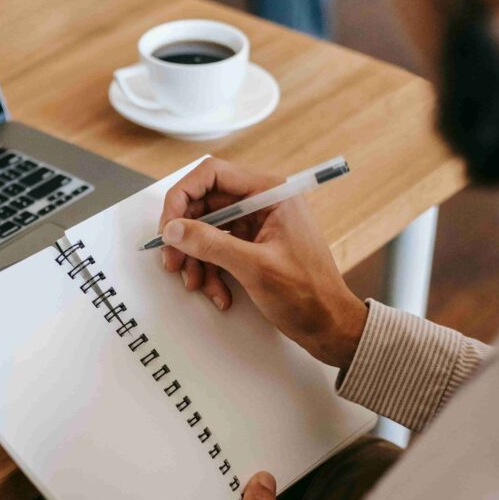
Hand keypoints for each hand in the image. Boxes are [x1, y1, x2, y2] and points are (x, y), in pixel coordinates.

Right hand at [160, 157, 367, 369]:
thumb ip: (211, 244)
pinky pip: (218, 250)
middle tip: (173, 260)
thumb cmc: (308, 295)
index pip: (212, 175)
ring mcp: (258, 225)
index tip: (169, 227)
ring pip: (208, 230)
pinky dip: (211, 271)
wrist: (329, 325)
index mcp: (271, 193)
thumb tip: (174, 229)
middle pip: (205, 204)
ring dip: (197, 258)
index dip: (182, 198)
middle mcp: (263, 203)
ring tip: (197, 283)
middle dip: (186, 236)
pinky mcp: (253, 246)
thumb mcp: (254, 267)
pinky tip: (218, 292)